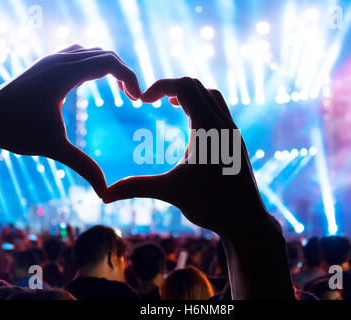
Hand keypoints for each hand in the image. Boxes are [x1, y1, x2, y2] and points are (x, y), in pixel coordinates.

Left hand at [0, 45, 140, 196]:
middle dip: (125, 73)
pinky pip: (80, 54)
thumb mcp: (54, 148)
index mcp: (63, 74)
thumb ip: (84, 167)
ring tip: (121, 91)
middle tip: (134, 98)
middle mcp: (58, 60)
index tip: (139, 100)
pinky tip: (97, 82)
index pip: (108, 62)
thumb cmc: (15, 131)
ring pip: (93, 51)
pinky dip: (96, 64)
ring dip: (111, 67)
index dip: (130, 78)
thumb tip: (105, 193)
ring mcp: (51, 59)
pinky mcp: (47, 63)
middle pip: (105, 54)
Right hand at [103, 77, 266, 233]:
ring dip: (190, 95)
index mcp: (207, 126)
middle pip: (196, 85)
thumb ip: (136, 187)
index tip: (141, 100)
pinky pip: (219, 110)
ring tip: (172, 106)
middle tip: (151, 99)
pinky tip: (192, 128)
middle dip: (171, 87)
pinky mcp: (236, 141)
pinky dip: (202, 106)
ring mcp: (232, 131)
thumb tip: (103, 195)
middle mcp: (223, 123)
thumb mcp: (170, 191)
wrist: (246, 220)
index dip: (159, 86)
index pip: (183, 86)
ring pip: (211, 95)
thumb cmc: (211, 205)